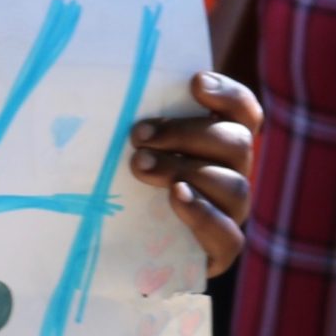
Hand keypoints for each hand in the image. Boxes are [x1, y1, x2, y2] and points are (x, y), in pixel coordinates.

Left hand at [131, 68, 258, 278]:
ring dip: (185, 170)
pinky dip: (202, 213)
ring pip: (234, 185)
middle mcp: (231, 175)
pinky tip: (176, 197)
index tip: (194, 83)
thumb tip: (92, 88)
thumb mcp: (120, 151)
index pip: (243, 113)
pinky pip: (229, 235)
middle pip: (236, 143)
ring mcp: (229, 213)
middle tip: (137, 135)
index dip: (227, 95)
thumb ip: (131, 125)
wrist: (110, 252)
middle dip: (186, 133)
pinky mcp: (219, 251)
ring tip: (140, 166)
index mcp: (217, 145)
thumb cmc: (115, 187)